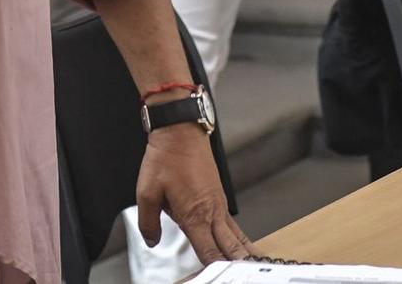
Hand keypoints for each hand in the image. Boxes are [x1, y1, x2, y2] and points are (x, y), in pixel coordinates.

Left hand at [136, 125, 259, 264]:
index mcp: (194, 216)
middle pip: (231, 248)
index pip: (209, 253)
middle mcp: (211, 212)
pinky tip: (243, 245)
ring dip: (245, 253)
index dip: (216, 269)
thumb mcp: (146, 191)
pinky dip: (241, 238)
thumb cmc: (166, 157)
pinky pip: (233, 224)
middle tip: (248, 274)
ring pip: (237, 236)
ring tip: (255, 266)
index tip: (220, 276)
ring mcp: (218, 205)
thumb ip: (148, 222)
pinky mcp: (219, 197)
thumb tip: (152, 240)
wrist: (181, 132)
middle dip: (239, 265)